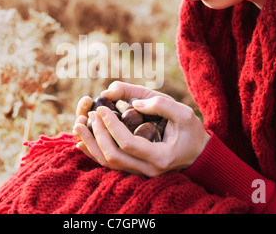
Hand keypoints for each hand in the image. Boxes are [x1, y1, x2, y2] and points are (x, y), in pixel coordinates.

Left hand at [72, 81, 210, 176]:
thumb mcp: (184, 113)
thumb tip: (134, 103)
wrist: (197, 153)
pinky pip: (110, 165)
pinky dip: (94, 153)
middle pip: (113, 157)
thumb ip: (161, 105)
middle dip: (97, 134)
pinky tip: (81, 142)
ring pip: (108, 164)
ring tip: (78, 126)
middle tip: (91, 114)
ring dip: (90, 144)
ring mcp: (140, 172)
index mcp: (160, 156)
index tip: (102, 109)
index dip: (112, 126)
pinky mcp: (134, 169)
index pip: (128, 143)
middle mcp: (148, 169)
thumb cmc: (191, 132)